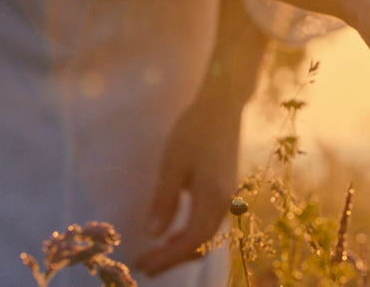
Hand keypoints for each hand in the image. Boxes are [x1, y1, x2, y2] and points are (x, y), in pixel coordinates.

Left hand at [134, 0, 266, 275]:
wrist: (223, 106)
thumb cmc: (195, 129)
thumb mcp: (173, 162)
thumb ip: (164, 199)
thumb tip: (154, 233)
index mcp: (212, 196)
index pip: (190, 240)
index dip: (166, 256)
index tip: (142, 263)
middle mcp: (224, 201)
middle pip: (199, 242)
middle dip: (172, 258)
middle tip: (144, 264)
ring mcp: (227, 195)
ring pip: (205, 234)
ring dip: (181, 248)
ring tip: (156, 254)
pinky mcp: (224, 189)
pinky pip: (208, 221)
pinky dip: (190, 234)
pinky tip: (174, 233)